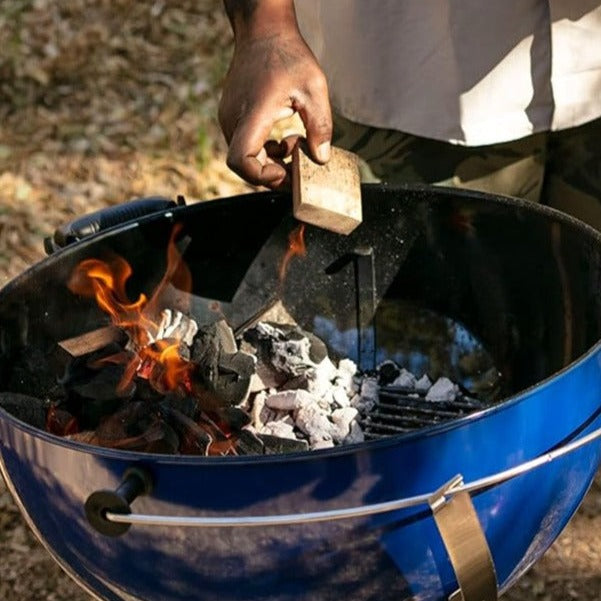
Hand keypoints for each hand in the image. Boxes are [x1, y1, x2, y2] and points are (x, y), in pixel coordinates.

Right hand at [219, 10, 331, 188]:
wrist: (263, 32)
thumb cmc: (286, 56)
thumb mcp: (314, 88)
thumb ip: (320, 126)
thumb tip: (321, 158)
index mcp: (251, 114)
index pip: (240, 161)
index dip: (261, 176)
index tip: (283, 171)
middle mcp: (233, 119)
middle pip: (244, 165)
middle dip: (273, 172)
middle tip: (298, 167)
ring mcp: (229, 118)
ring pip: (245, 157)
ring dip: (270, 161)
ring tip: (294, 144)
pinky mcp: (231, 117)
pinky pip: (244, 145)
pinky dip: (264, 150)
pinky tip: (283, 139)